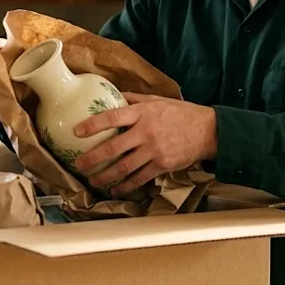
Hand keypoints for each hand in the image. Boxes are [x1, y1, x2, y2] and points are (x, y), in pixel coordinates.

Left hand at [73, 93, 216, 196]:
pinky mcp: (162, 165)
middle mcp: (146, 132)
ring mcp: (154, 150)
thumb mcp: (157, 100)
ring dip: (105, 177)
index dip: (92, 125)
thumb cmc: (180, 113)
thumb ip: (134, 99)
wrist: (207, 131)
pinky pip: (139, 178)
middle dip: (92, 158)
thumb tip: (112, 94)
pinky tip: (116, 190)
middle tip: (78, 165)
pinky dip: (125, 186)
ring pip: (124, 167)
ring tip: (93, 181)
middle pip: (113, 148)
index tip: (77, 132)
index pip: (112, 118)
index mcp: (142, 113)